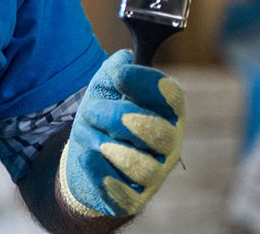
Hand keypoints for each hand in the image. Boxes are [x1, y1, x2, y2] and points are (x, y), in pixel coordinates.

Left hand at [58, 50, 184, 217]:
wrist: (87, 159)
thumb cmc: (103, 118)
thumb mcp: (104, 89)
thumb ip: (114, 71)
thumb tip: (124, 59)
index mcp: (165, 113)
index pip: (171, 96)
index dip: (146, 83)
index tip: (118, 75)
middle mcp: (167, 144)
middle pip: (159, 133)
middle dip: (120, 118)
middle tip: (92, 112)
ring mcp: (154, 174)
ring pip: (142, 167)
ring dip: (108, 148)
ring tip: (93, 140)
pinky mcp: (133, 199)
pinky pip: (122, 192)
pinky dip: (100, 173)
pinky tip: (87, 158)